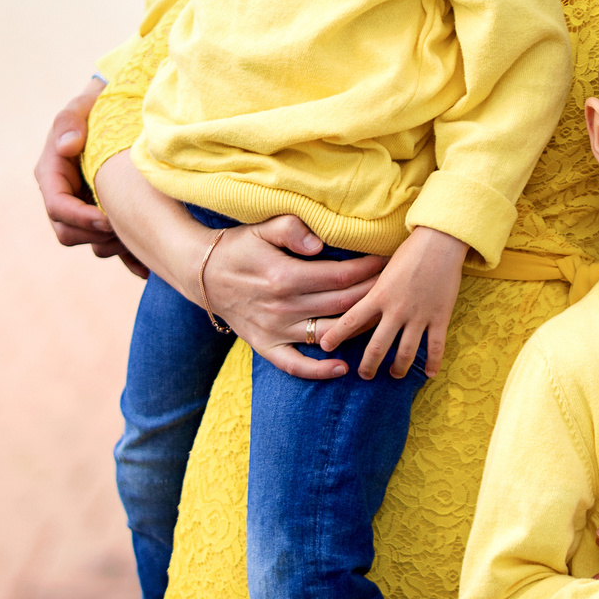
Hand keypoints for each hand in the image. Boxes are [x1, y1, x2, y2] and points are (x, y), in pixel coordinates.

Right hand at [37, 78, 138, 273]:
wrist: (119, 112)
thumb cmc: (96, 106)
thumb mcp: (82, 107)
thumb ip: (70, 122)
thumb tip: (67, 146)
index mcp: (52, 176)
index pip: (58, 208)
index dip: (81, 218)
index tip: (109, 218)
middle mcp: (64, 197)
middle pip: (70, 233)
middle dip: (98, 235)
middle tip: (130, 229)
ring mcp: (84, 210)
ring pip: (92, 243)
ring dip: (116, 245)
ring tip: (144, 237)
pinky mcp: (106, 218)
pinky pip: (113, 247)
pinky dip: (130, 257)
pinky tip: (149, 263)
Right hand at [194, 206, 381, 381]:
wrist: (202, 274)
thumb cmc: (239, 246)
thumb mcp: (261, 228)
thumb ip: (291, 229)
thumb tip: (318, 242)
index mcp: (285, 276)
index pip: (341, 275)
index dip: (369, 269)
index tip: (388, 261)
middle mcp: (283, 307)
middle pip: (342, 304)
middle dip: (373, 294)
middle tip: (396, 286)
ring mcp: (275, 330)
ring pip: (328, 334)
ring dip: (358, 328)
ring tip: (382, 318)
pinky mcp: (266, 346)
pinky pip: (294, 365)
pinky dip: (318, 371)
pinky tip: (342, 368)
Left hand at [315, 226, 467, 377]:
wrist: (440, 240)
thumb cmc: (410, 248)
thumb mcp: (383, 266)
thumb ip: (372, 286)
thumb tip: (354, 294)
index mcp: (379, 294)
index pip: (351, 320)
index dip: (336, 335)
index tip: (325, 347)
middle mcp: (396, 309)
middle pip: (377, 346)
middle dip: (369, 365)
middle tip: (365, 375)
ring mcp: (419, 315)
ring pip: (406, 352)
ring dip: (399, 368)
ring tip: (394, 375)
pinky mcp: (440, 316)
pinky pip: (435, 346)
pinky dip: (433, 362)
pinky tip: (429, 374)